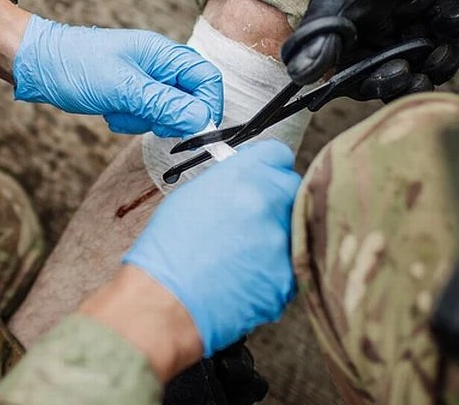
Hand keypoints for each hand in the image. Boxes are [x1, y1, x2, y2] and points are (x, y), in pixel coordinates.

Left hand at [13, 16, 223, 137]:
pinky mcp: (129, 92)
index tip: (196, 130)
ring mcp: (143, 78)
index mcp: (164, 53)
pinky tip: (108, 112)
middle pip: (188, 98)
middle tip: (145, 118)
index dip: (207, 106)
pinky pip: (144, 114)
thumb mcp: (123, 89)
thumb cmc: (76, 67)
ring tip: (116, 110)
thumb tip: (202, 119)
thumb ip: (165, 104)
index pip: (206, 79)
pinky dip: (129, 119)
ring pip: (165, 111)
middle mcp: (158, 64)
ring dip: (143, 119)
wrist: (35, 64)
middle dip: (168, 116)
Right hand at [123, 141, 301, 356]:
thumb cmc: (167, 252)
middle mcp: (267, 203)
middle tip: (251, 220)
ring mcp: (281, 242)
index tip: (262, 178)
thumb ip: (230, 181)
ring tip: (240, 255)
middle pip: (292, 189)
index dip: (267, 168)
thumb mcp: (192, 197)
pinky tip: (243, 277)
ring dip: (275, 237)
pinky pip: (289, 266)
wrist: (164, 302)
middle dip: (276, 200)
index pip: (278, 155)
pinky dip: (272, 271)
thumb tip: (248, 178)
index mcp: (243, 176)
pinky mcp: (287, 278)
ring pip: (293, 229)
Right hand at [281, 0, 458, 100]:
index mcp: (352, 35)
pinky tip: (451, 11)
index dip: (382, 84)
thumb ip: (321, 39)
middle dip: (417, 75)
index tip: (400, 75)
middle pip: (403, 69)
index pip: (365, 76)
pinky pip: (452, 21)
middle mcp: (381, 28)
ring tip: (444, 49)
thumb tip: (301, 76)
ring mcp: (411, 12)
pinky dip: (456, 22)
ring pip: (432, 51)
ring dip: (442, 56)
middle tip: (426, 70)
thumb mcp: (336, 0)